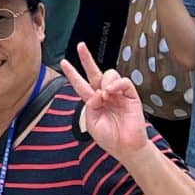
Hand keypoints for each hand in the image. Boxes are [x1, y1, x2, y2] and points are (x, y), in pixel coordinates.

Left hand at [67, 42, 149, 159]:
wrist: (125, 148)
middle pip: (94, 72)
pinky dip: (116, 84)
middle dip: (87, 59)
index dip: (73, 74)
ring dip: (104, 81)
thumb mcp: (92, 123)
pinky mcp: (131, 96)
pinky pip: (124, 82)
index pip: (81, 84)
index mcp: (93, 101)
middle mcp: (104, 94)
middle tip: (80, 46)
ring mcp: (118, 94)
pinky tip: (112, 92)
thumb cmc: (108, 138)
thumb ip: (90, 107)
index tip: (63, 62)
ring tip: (105, 95)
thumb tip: (98, 92)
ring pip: (109, 74)